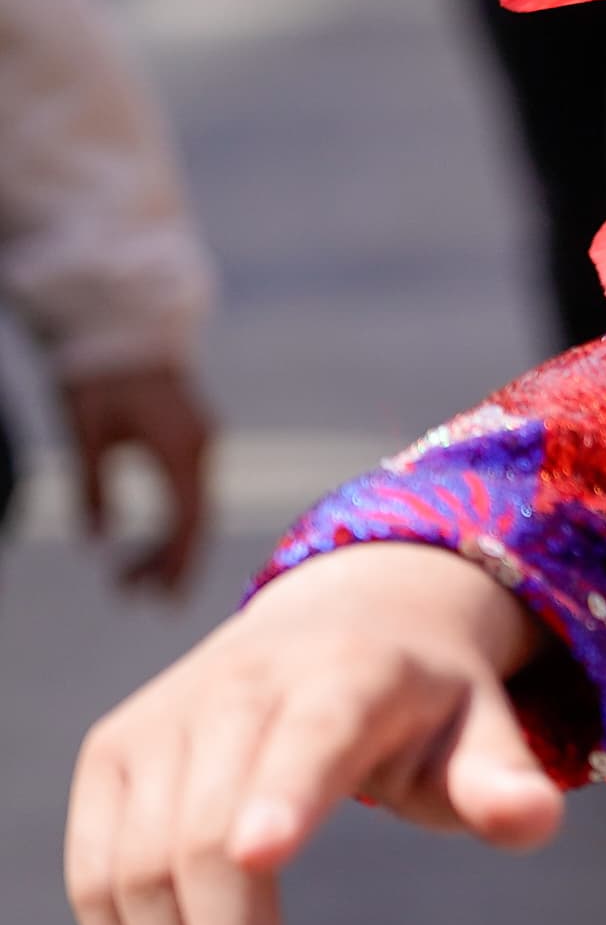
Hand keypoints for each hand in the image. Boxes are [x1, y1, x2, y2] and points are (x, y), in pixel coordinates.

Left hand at [63, 360, 214, 596]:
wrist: (122, 323)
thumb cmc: (99, 376)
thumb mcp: (86, 434)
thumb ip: (92, 490)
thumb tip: (97, 542)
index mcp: (181, 450)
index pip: (188, 522)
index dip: (176, 564)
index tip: (159, 600)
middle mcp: (202, 447)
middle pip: (196, 520)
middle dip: (169, 562)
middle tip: (135, 597)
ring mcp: (201, 439)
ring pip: (194, 506)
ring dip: (169, 543)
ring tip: (133, 576)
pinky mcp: (193, 433)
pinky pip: (191, 488)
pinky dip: (174, 518)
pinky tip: (151, 537)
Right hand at [64, 543, 561, 924]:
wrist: (339, 624)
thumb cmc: (425, 705)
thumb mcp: (482, 728)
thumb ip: (503, 779)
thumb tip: (533, 820)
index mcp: (348, 674)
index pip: (313, 735)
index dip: (286, 793)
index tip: (265, 857)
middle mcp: (240, 688)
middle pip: (206, 838)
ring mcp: (161, 722)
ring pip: (135, 872)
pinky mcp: (112, 758)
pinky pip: (98, 878)